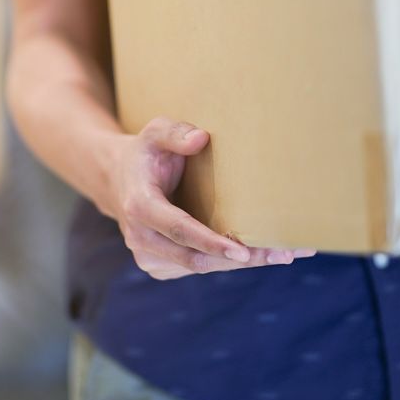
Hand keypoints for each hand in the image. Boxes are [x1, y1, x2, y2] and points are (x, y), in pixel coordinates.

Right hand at [100, 117, 315, 279]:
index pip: (179, 229)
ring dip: (241, 263)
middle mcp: (140, 238)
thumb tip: (201, 138)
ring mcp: (148, 256)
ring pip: (200, 266)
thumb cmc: (145, 153)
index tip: (242, 252)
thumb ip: (175, 133)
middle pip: (196, 257)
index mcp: (140, 206)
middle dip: (242, 259)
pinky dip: (226, 262)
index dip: (210, 242)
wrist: (116, 180)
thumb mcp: (154, 132)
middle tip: (284, 253)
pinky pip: (197, 267)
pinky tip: (256, 253)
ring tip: (283, 253)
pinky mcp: (159, 266)